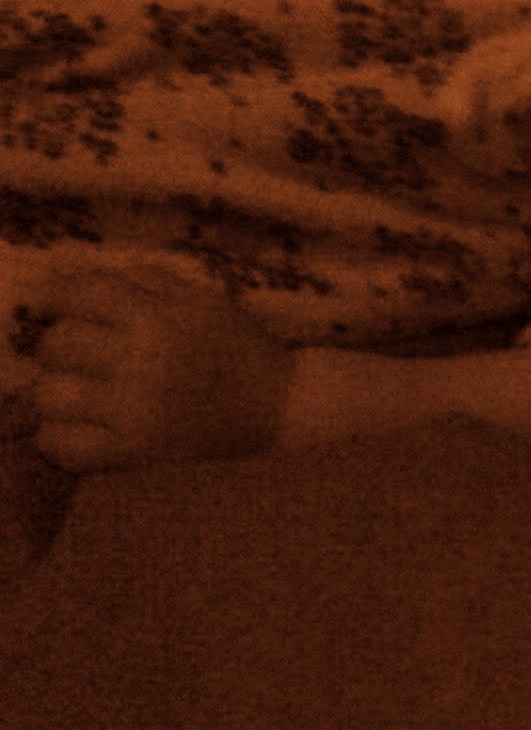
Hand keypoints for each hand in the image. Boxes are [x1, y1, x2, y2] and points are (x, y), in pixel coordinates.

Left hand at [28, 266, 295, 471]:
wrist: (281, 401)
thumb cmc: (238, 345)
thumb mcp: (201, 298)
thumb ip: (145, 281)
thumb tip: (79, 279)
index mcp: (160, 316)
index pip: (79, 295)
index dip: (56, 297)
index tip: (54, 304)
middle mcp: (144, 358)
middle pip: (58, 344)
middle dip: (60, 345)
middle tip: (76, 353)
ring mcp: (137, 408)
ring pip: (51, 396)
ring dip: (56, 391)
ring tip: (77, 391)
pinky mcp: (136, 451)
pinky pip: (65, 446)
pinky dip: (58, 438)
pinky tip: (77, 426)